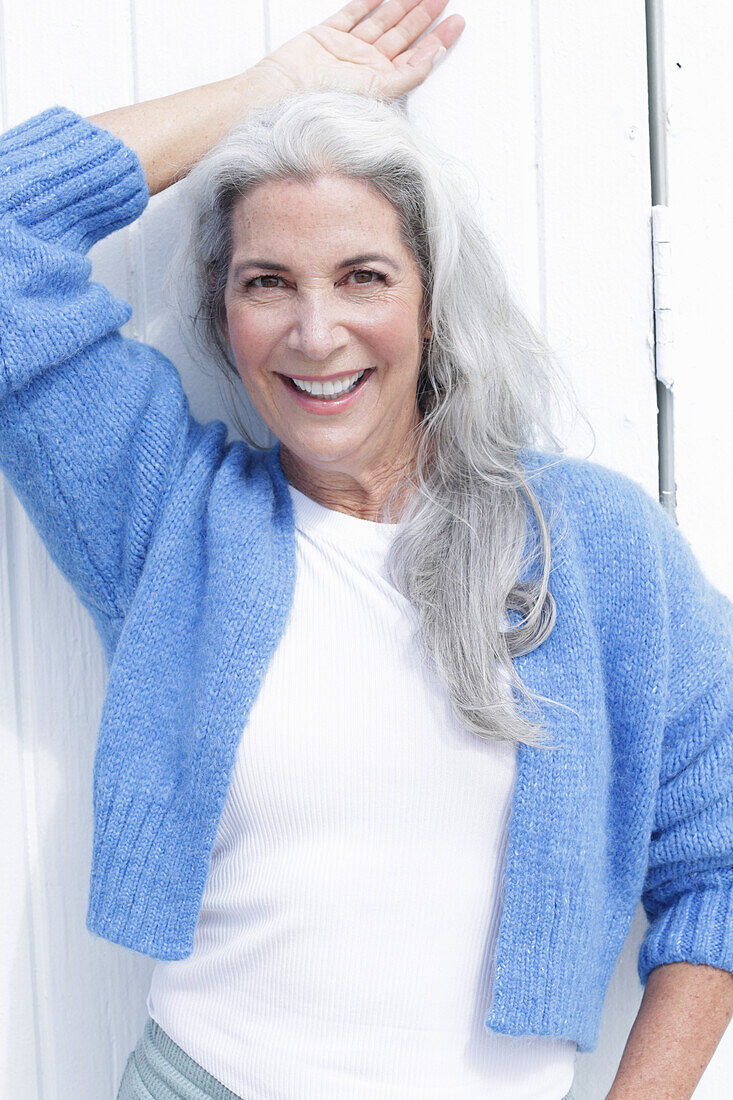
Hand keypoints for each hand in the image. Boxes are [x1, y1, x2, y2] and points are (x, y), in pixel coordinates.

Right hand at [251, 0, 464, 100]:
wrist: (281, 99)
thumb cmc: (323, 107)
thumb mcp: (377, 94)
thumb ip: (409, 75)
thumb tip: (438, 56)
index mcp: (381, 86)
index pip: (417, 59)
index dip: (439, 41)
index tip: (458, 24)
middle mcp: (367, 68)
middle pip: (404, 36)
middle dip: (425, 17)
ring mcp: (348, 51)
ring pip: (383, 21)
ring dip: (404, 5)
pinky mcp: (326, 37)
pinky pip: (353, 13)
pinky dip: (369, 0)